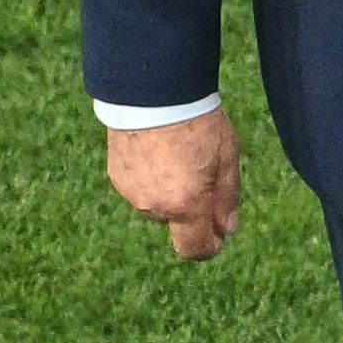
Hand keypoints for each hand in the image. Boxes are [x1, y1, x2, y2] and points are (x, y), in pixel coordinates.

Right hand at [106, 109, 240, 260]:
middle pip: (178, 221)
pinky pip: (140, 187)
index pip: (194, 248)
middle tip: (203, 167)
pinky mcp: (116, 176)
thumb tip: (227, 230)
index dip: (209, 247)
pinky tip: (159, 149)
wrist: (152, 93)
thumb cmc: (197, 122)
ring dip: (171, 190)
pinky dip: (152, 176)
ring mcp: (131, 192)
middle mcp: (154, 206)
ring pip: (158, 203)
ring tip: (180, 152)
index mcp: (185, 205)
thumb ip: (227, 199)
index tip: (219, 236)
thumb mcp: (227, 158)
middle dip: (193, 206)